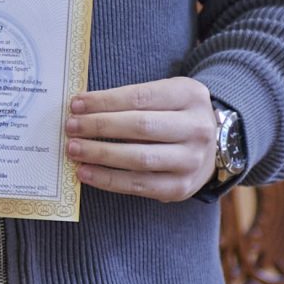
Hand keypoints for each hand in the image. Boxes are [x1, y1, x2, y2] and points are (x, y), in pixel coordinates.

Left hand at [65, 78, 219, 201]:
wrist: (212, 147)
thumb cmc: (176, 116)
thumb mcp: (167, 96)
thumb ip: (133, 100)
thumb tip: (83, 109)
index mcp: (190, 96)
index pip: (140, 97)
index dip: (105, 101)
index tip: (76, 104)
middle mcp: (196, 128)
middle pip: (140, 126)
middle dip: (99, 126)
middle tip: (71, 127)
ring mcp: (191, 161)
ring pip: (139, 158)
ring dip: (100, 154)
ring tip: (74, 149)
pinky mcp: (180, 188)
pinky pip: (137, 184)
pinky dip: (107, 179)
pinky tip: (85, 172)